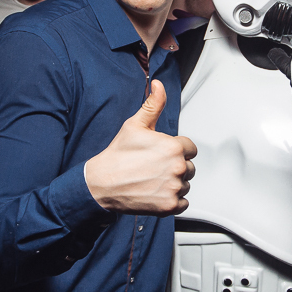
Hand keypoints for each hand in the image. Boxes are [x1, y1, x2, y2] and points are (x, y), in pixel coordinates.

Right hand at [84, 79, 196, 214]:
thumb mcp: (135, 125)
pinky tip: (156, 192)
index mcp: (173, 147)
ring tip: (153, 179)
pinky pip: (183, 203)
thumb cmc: (118, 155)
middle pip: (189, 167)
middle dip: (175, 166)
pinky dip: (173, 200)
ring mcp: (174, 188)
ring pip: (186, 184)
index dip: (176, 149)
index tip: (161, 153)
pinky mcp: (169, 205)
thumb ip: (153, 105)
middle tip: (154, 167)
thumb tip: (158, 85)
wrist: (102, 183)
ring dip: (174, 183)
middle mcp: (177, 168)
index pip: (190, 148)